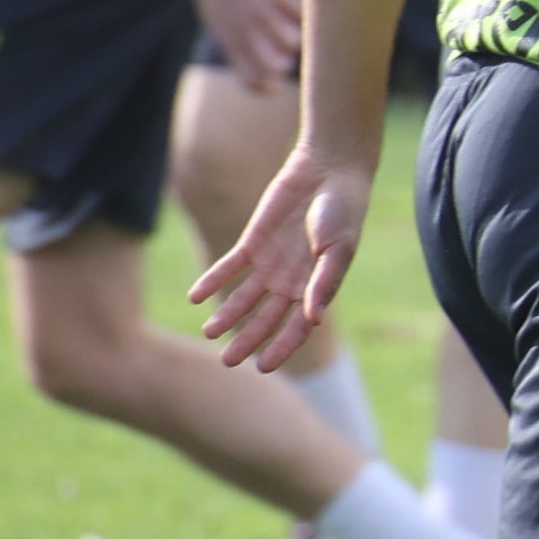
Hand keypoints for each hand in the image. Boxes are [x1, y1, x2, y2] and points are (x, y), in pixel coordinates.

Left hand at [184, 0, 301, 91]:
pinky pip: (300, 14)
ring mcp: (263, 12)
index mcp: (229, 40)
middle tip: (282, 54)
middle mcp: (246, 30)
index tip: (274, 84)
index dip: (267, 87)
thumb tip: (265, 58)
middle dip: (284, 65)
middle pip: (276, 66)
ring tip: (288, 25)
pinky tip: (294, 7)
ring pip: (292, 42)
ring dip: (294, 37)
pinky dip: (302, 14)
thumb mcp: (219, 20)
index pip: (252, 79)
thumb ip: (238, 40)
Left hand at [189, 139, 369, 371]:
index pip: (298, 326)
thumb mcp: (338, 247)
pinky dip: (212, 282)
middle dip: (248, 340)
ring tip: (208, 332)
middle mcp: (292, 279)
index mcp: (317, 285)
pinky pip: (229, 268)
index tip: (263, 368)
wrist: (329, 170)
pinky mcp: (253, 242)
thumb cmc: (344, 209)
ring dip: (226, 315)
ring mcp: (271, 262)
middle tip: (227, 361)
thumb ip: (324, 281)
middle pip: (265, 318)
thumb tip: (312, 319)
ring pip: (243, 297)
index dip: (282, 348)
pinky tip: (195, 298)